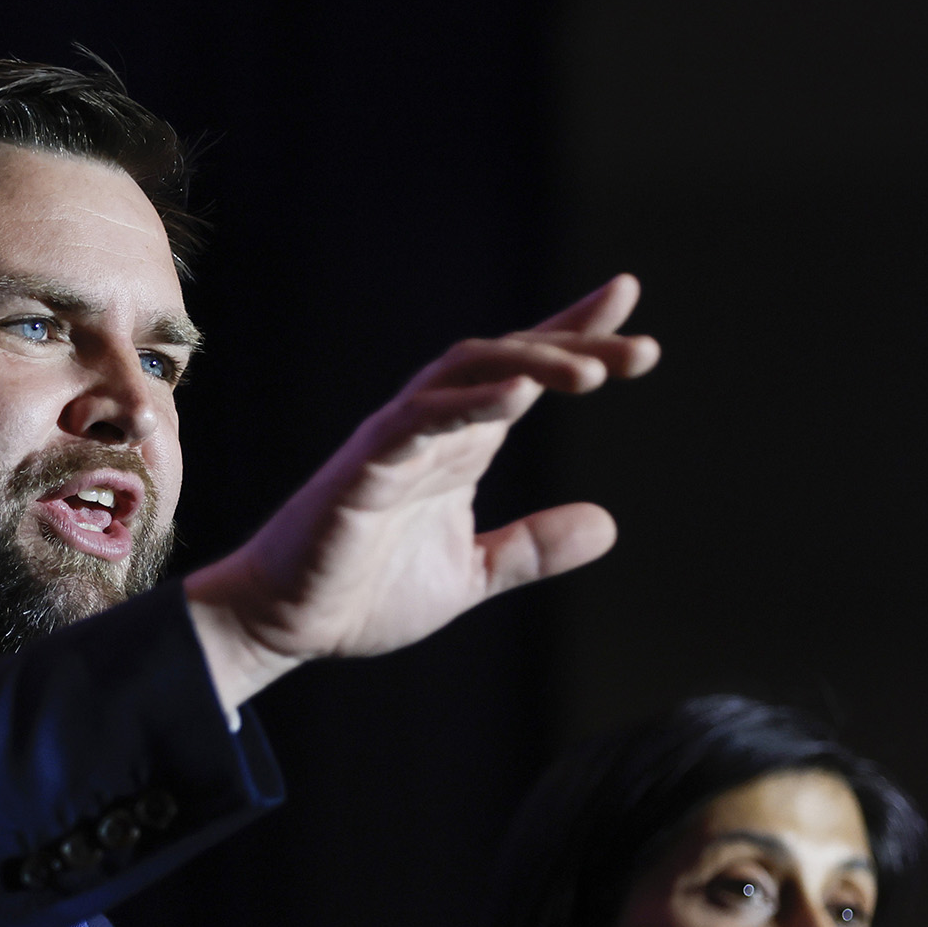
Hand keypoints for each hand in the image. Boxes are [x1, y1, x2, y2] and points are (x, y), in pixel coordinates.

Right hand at [185, 274, 658, 712]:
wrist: (285, 624)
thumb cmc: (364, 593)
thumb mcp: (470, 576)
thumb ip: (531, 549)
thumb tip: (607, 524)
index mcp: (460, 447)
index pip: (523, 374)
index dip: (574, 336)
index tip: (628, 302)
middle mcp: (432, 429)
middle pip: (508, 359)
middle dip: (574, 347)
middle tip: (642, 355)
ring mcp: (397, 441)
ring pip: (466, 372)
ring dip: (531, 363)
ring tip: (591, 372)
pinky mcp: (364, 466)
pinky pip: (418, 419)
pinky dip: (468, 403)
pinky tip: (518, 396)